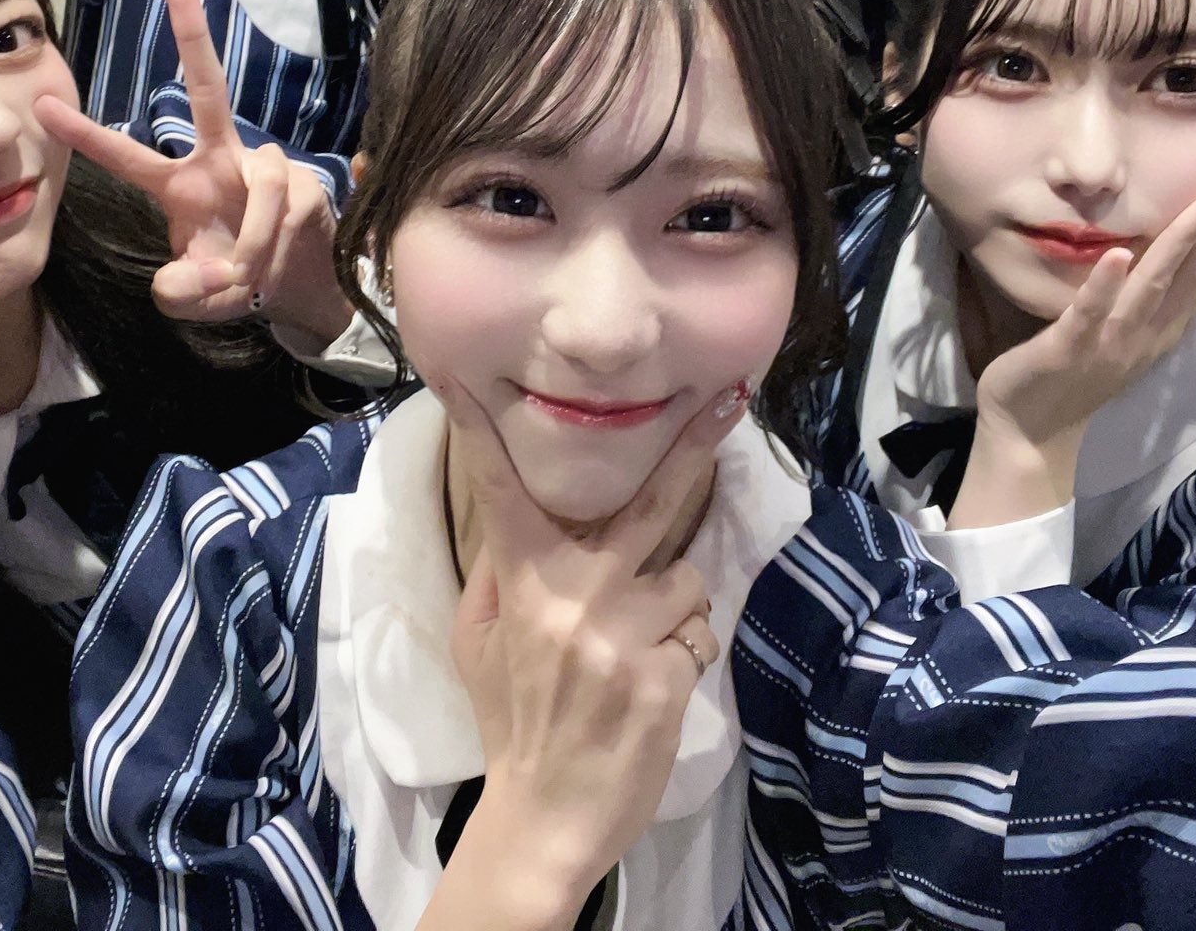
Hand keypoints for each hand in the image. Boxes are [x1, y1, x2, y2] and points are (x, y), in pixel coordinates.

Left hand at [34, 0, 353, 343]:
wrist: (301, 290)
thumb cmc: (236, 281)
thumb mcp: (198, 301)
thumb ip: (180, 293)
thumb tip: (188, 280)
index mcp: (182, 184)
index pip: (126, 157)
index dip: (86, 135)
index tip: (41, 105)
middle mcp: (221, 161)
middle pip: (206, 89)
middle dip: (193, 35)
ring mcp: (265, 168)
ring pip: (260, 187)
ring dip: (251, 242)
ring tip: (243, 277)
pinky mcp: (306, 184)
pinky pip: (283, 211)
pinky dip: (270, 250)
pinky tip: (271, 267)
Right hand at [434, 373, 743, 909]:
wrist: (545, 816)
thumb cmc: (511, 720)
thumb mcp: (480, 642)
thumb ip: (499, 572)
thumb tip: (517, 512)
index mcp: (523, 582)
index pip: (501, 494)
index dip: (480, 434)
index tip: (467, 378)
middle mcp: (575, 597)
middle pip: (648, 505)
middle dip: (692, 446)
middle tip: (728, 397)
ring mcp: (623, 636)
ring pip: (687, 579)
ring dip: (675, 605)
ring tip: (639, 647)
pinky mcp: (666, 676)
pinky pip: (698, 633)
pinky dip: (682, 652)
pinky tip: (650, 686)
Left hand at [951, 173, 1195, 527]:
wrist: (1027, 434)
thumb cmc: (1069, 373)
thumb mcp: (1117, 329)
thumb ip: (1139, 293)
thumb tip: (1150, 240)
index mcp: (1160, 326)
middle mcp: (1147, 334)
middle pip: (1195, 273)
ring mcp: (1110, 343)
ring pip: (1153, 287)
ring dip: (1181, 243)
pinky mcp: (1069, 350)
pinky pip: (1089, 315)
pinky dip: (1104, 285)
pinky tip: (1117, 255)